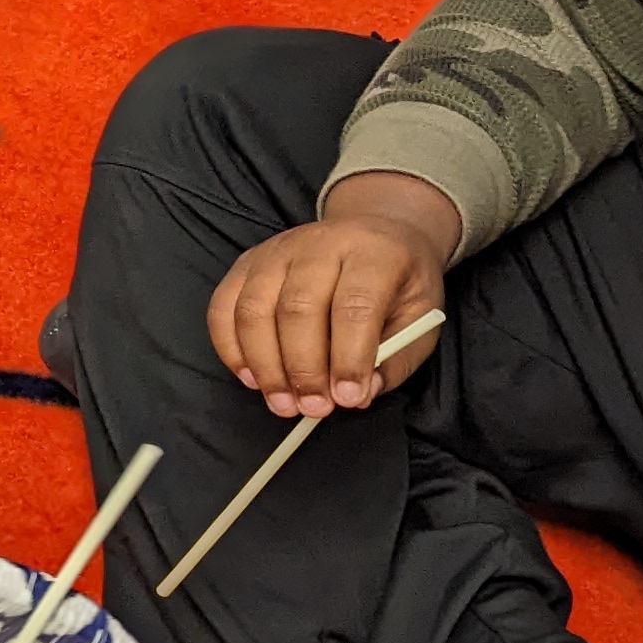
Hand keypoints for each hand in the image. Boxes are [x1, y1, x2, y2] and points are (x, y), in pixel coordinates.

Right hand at [210, 171, 458, 418]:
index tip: (347, 399)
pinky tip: (252, 379)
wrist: (377, 233)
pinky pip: (223, 307)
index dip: (348, 357)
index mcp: (374, 253)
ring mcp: (277, 250)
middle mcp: (320, 244)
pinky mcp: (248, 262)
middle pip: (298, 307)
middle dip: (303, 368)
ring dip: (265, 365)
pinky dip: (231, 349)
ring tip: (283, 403)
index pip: (354, 305)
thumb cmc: (399, 283)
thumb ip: (394, 360)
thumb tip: (359, 395)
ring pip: (254, 309)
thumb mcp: (420, 320)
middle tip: (314, 408)